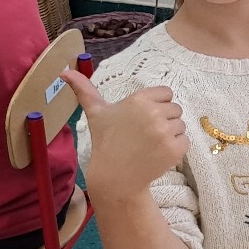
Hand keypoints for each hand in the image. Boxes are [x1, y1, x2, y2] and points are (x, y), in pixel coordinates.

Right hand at [61, 70, 188, 201]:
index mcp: (139, 100)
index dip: (156, 105)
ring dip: (170, 134)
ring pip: (181, 125)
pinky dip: (176, 148)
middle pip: (175, 108)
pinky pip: (185, 140)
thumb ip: (83, 89)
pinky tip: (158, 153)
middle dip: (164, 119)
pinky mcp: (175, 149)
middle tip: (144, 134)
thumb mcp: (95, 113)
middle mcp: (153, 113)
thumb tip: (63, 71)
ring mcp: (165, 132)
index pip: (166, 93)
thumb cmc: (106, 142)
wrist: (115, 177)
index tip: (142, 118)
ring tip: (150, 144)